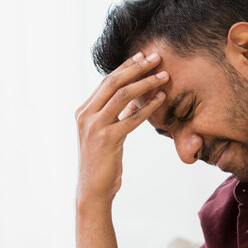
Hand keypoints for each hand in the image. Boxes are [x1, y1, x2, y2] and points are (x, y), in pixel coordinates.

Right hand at [75, 51, 169, 202]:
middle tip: (156, 57)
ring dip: (146, 83)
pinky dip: (148, 107)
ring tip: (164, 76)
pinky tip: (162, 99)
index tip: (142, 56)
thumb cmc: (102, 164)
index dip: (126, 67)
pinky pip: (131, 118)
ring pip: (123, 95)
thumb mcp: (107, 135)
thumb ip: (116, 116)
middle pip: (113, 82)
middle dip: (137, 67)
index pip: (106, 81)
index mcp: (83, 111)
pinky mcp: (107, 139)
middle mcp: (86, 115)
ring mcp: (95, 127)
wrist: (93, 191)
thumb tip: (133, 101)